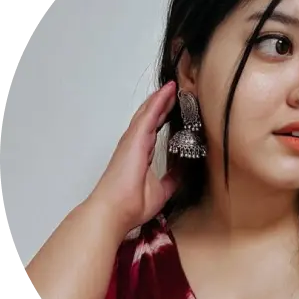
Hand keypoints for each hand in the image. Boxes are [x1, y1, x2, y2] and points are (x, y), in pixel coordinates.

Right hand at [86, 81, 177, 236]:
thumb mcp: (161, 191)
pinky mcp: (134, 139)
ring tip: (173, 86)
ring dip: (161, 98)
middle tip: (176, 91)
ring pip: (149, 112)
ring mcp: (133, 140)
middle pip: (151, 117)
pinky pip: (149, 115)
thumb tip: (182, 171)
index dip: (164, 117)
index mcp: (140, 155)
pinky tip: (168, 91)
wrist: (115, 212)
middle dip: (163, 103)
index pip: (154, 130)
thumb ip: (171, 179)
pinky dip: (159, 101)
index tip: (175, 108)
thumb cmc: (130, 205)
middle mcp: (135, 144)